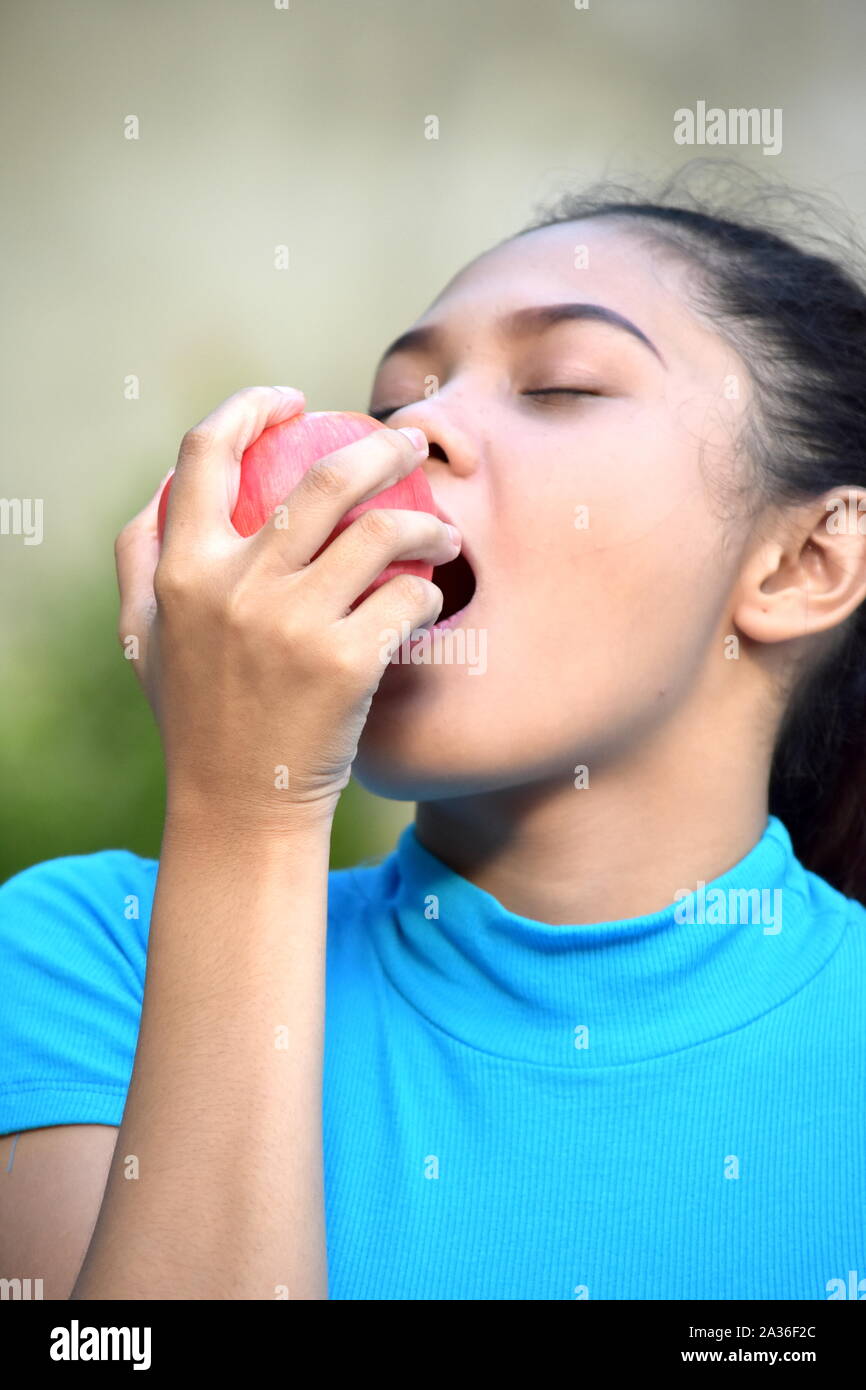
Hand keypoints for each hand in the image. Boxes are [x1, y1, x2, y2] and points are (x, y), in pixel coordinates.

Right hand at [114, 386, 459, 830]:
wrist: (239, 807)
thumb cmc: (197, 716)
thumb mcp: (143, 637)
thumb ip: (140, 557)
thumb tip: (163, 483)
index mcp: (181, 570)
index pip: (205, 453)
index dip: (250, 407)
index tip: (293, 401)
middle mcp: (233, 587)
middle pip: (322, 478)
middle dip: (383, 447)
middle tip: (413, 445)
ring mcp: (291, 623)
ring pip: (380, 531)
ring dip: (426, 523)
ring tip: (443, 535)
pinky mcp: (346, 662)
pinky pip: (408, 598)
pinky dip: (428, 593)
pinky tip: (429, 603)